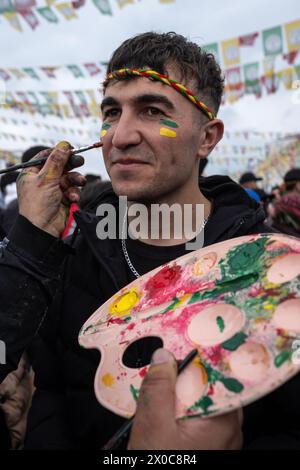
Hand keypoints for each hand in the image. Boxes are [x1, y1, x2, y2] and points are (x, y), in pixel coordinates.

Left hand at [17, 141, 85, 237]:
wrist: (43, 229)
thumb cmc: (37, 205)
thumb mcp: (46, 179)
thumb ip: (57, 161)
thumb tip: (64, 145)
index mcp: (31, 174)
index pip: (45, 157)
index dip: (57, 152)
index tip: (69, 148)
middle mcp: (41, 181)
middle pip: (59, 166)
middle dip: (70, 165)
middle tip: (80, 160)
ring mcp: (53, 190)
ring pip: (69, 178)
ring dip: (75, 180)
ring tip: (80, 182)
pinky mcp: (62, 199)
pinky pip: (72, 190)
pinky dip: (74, 193)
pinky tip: (72, 198)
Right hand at [128, 348, 242, 449]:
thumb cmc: (160, 464)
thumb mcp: (153, 426)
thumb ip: (159, 388)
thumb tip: (162, 356)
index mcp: (224, 420)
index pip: (221, 376)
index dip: (203, 358)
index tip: (185, 343)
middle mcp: (230, 429)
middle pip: (210, 388)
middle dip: (185, 377)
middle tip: (163, 367)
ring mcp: (221, 440)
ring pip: (202, 403)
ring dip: (180, 393)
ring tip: (158, 387)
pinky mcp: (209, 446)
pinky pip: (198, 418)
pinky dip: (181, 410)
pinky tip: (163, 410)